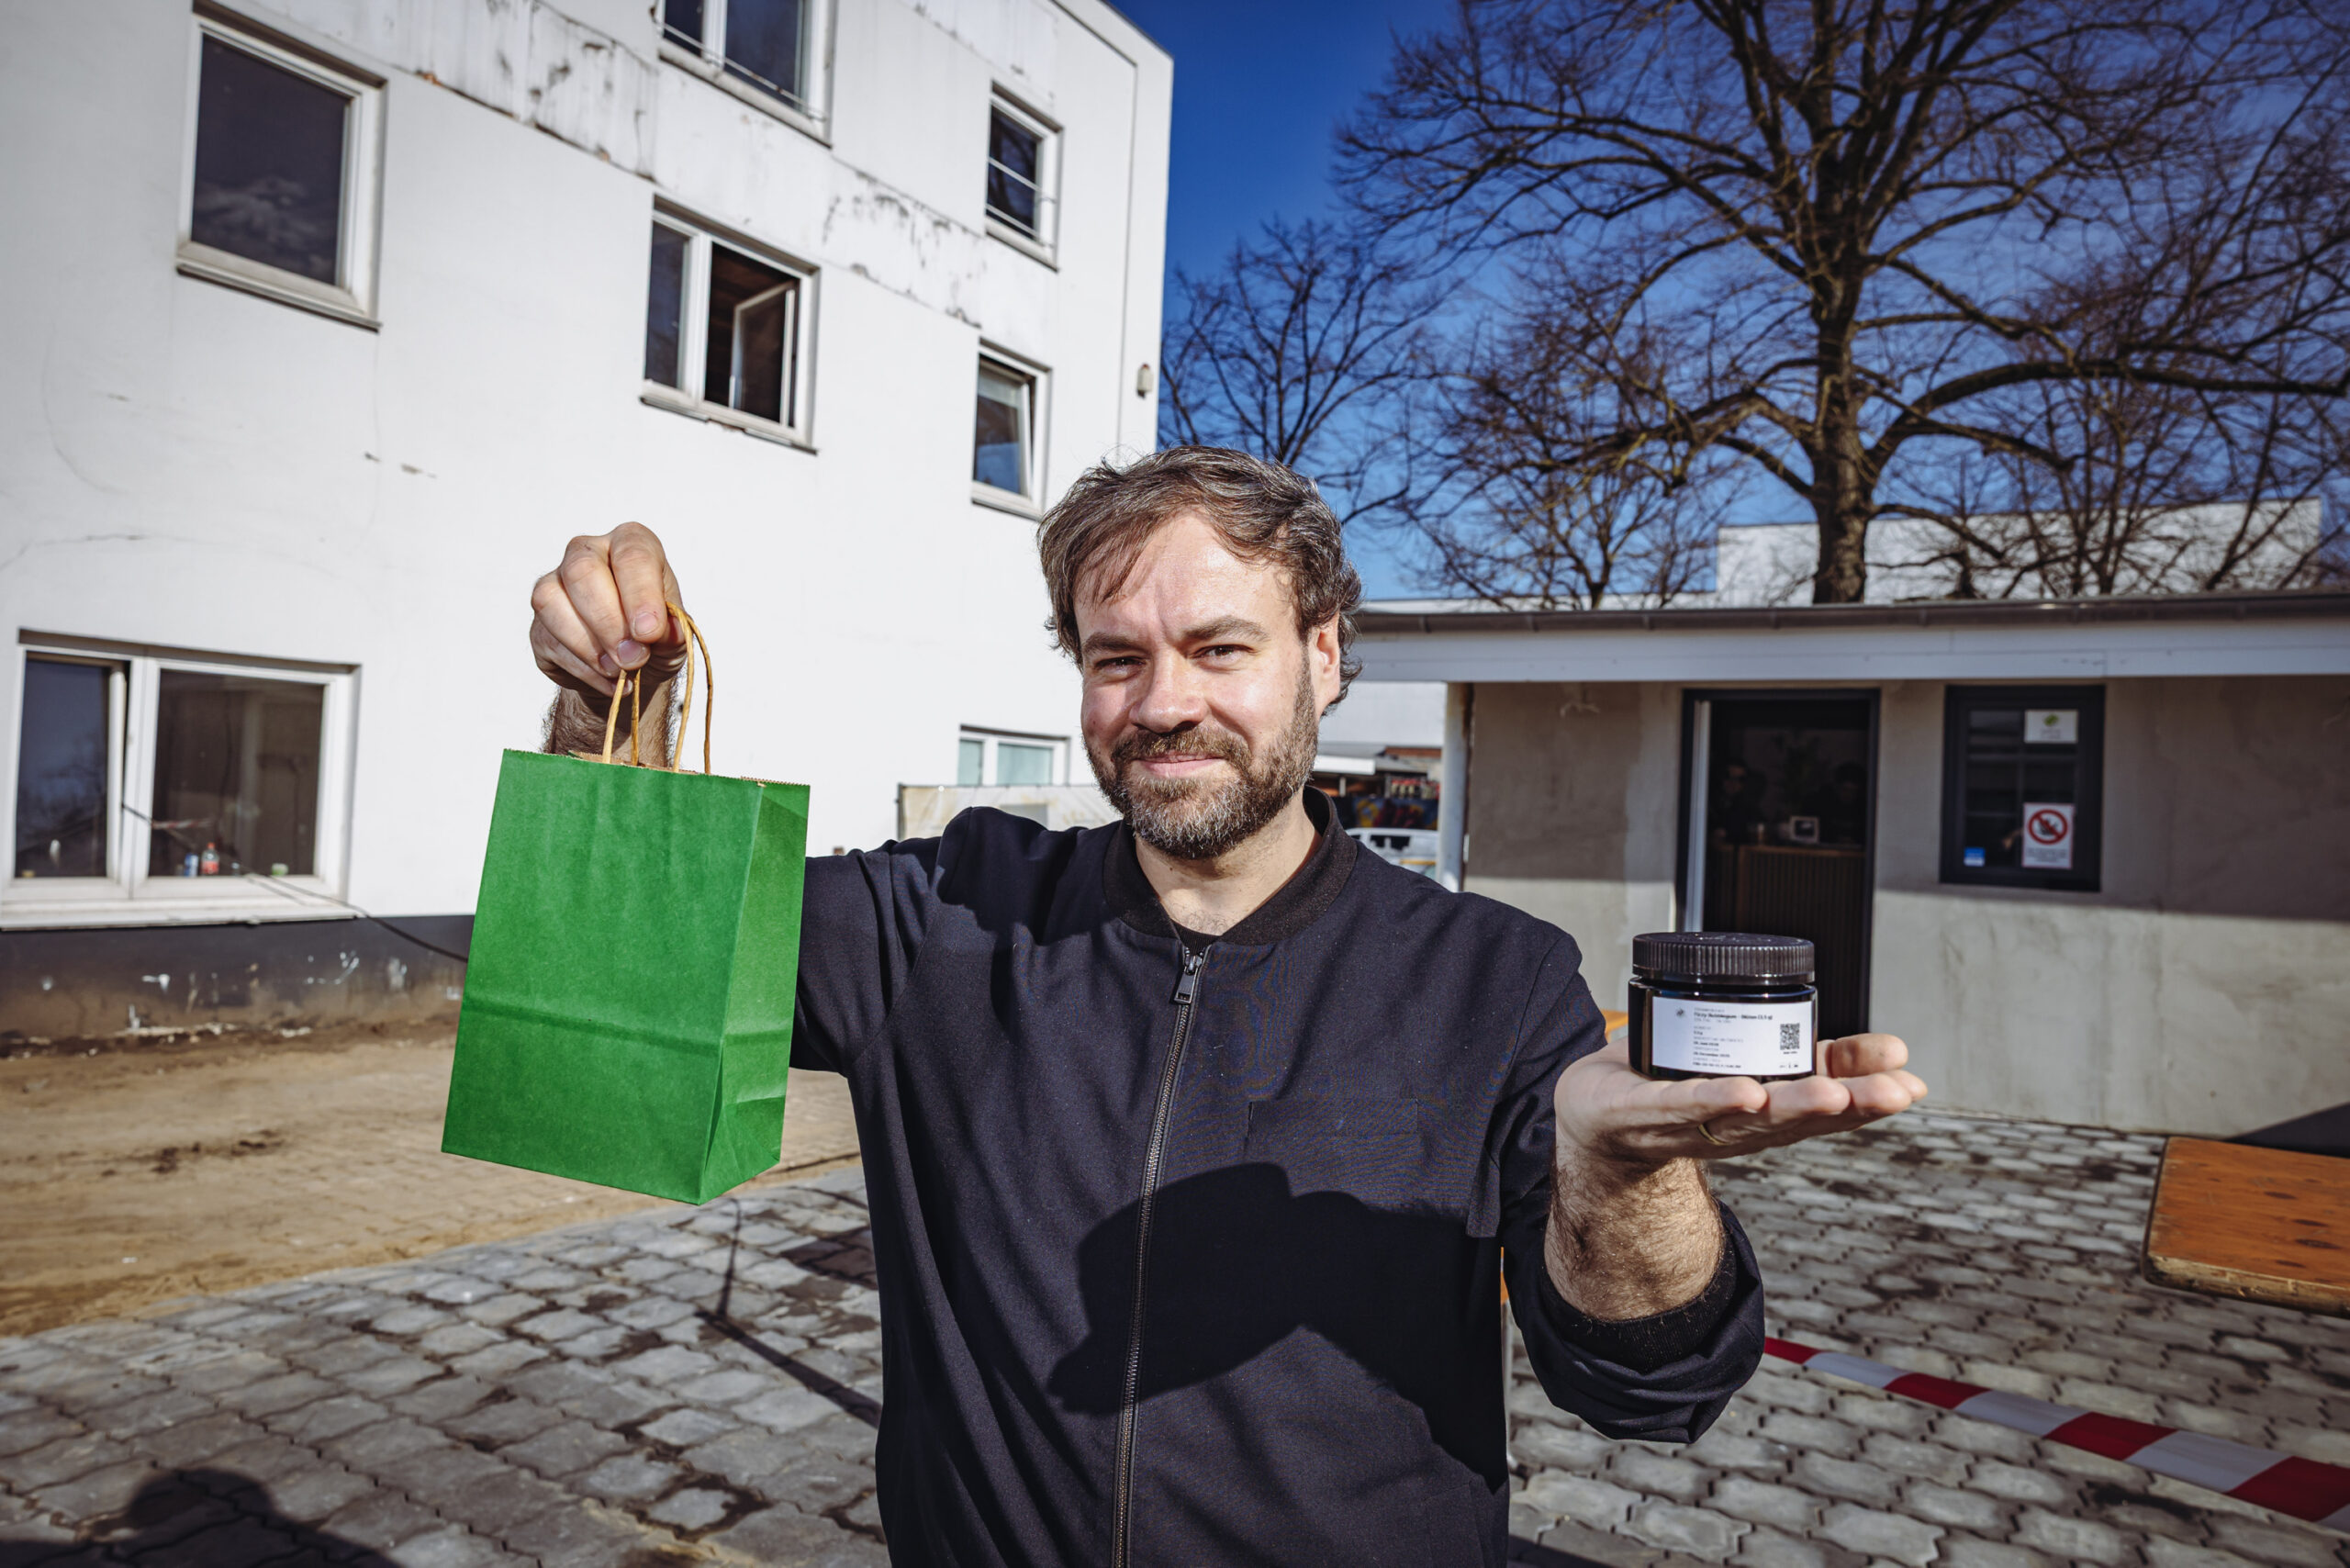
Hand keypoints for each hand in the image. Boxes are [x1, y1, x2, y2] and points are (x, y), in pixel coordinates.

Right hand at [529, 523, 686, 700]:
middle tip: (632, 658)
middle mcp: (588, 552)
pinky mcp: (539, 621)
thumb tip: (658, 632)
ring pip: (552, 601)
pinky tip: (607, 679)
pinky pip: (549, 638)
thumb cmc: (656, 637)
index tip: (649, 633)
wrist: (631, 668)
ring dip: (589, 646)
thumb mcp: (676, 635)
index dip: (640, 595)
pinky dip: (582, 667)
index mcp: (631, 543)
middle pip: (582, 570)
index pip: (633, 555)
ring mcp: (555, 583)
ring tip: (620, 670)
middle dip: (608, 621)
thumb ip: (671, 631)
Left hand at [1553, 1033, 1925, 1176]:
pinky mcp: (1640, 1111)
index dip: (1868, 1094)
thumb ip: (1818, 1058)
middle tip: (1890, 1092)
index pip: (1826, 1105)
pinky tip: (1744, 1090)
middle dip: (1846, 1104)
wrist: (1593, 1117)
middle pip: (1796, 1116)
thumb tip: (1895, 1051)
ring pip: (1747, 1116)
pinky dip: (1712, 1101)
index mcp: (1767, 1113)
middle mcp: (1735, 1126)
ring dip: (1792, 1105)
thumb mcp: (1759, 1068)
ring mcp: (1689, 1123)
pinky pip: (1679, 1105)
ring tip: (1831, 1093)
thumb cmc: (1677, 1086)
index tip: (1908, 1081)